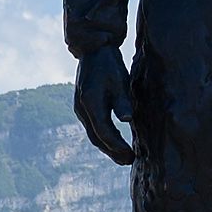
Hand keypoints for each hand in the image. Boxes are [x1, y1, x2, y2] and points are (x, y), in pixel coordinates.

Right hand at [73, 47, 135, 167]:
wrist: (93, 50)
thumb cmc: (109, 65)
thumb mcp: (120, 81)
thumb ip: (122, 101)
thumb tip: (126, 119)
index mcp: (91, 103)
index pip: (104, 133)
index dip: (117, 147)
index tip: (131, 156)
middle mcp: (82, 109)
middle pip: (97, 138)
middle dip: (112, 152)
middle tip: (128, 161)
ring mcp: (80, 108)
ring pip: (94, 134)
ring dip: (108, 147)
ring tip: (124, 156)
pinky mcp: (83, 107)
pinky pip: (93, 127)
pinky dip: (104, 137)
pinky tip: (115, 141)